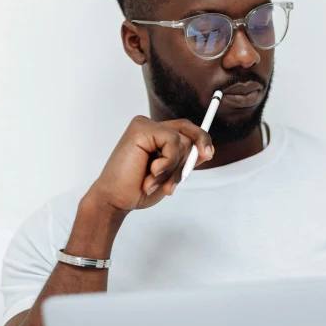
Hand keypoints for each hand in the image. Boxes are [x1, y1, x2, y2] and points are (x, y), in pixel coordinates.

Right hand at [86, 115, 213, 214]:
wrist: (116, 199)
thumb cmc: (138, 189)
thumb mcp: (170, 176)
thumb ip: (186, 162)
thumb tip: (207, 150)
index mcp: (156, 136)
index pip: (186, 129)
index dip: (201, 139)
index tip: (209, 154)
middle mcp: (151, 127)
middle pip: (188, 135)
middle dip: (185, 164)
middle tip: (171, 185)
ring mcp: (145, 126)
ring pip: (183, 142)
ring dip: (173, 168)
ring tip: (154, 180)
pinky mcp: (141, 128)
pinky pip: (172, 141)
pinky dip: (168, 161)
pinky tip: (152, 171)